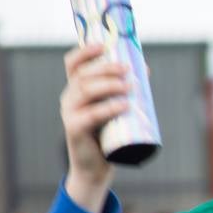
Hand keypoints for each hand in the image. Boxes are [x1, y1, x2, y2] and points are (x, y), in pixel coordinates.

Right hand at [59, 43, 127, 211]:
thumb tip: (144, 68)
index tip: (104, 45)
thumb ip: (123, 89)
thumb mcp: (114, 108)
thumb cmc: (107, 134)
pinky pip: (91, 114)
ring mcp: (69, 113)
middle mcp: (69, 98)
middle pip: (84, 75)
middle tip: (128, 70)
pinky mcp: (74, 129)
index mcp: (76, 89)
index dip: (86, 52)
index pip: (73, 64)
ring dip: (109, 85)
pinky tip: (123, 105)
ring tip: (130, 87)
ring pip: (86, 91)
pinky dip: (109, 108)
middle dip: (107, 68)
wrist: (96, 168)